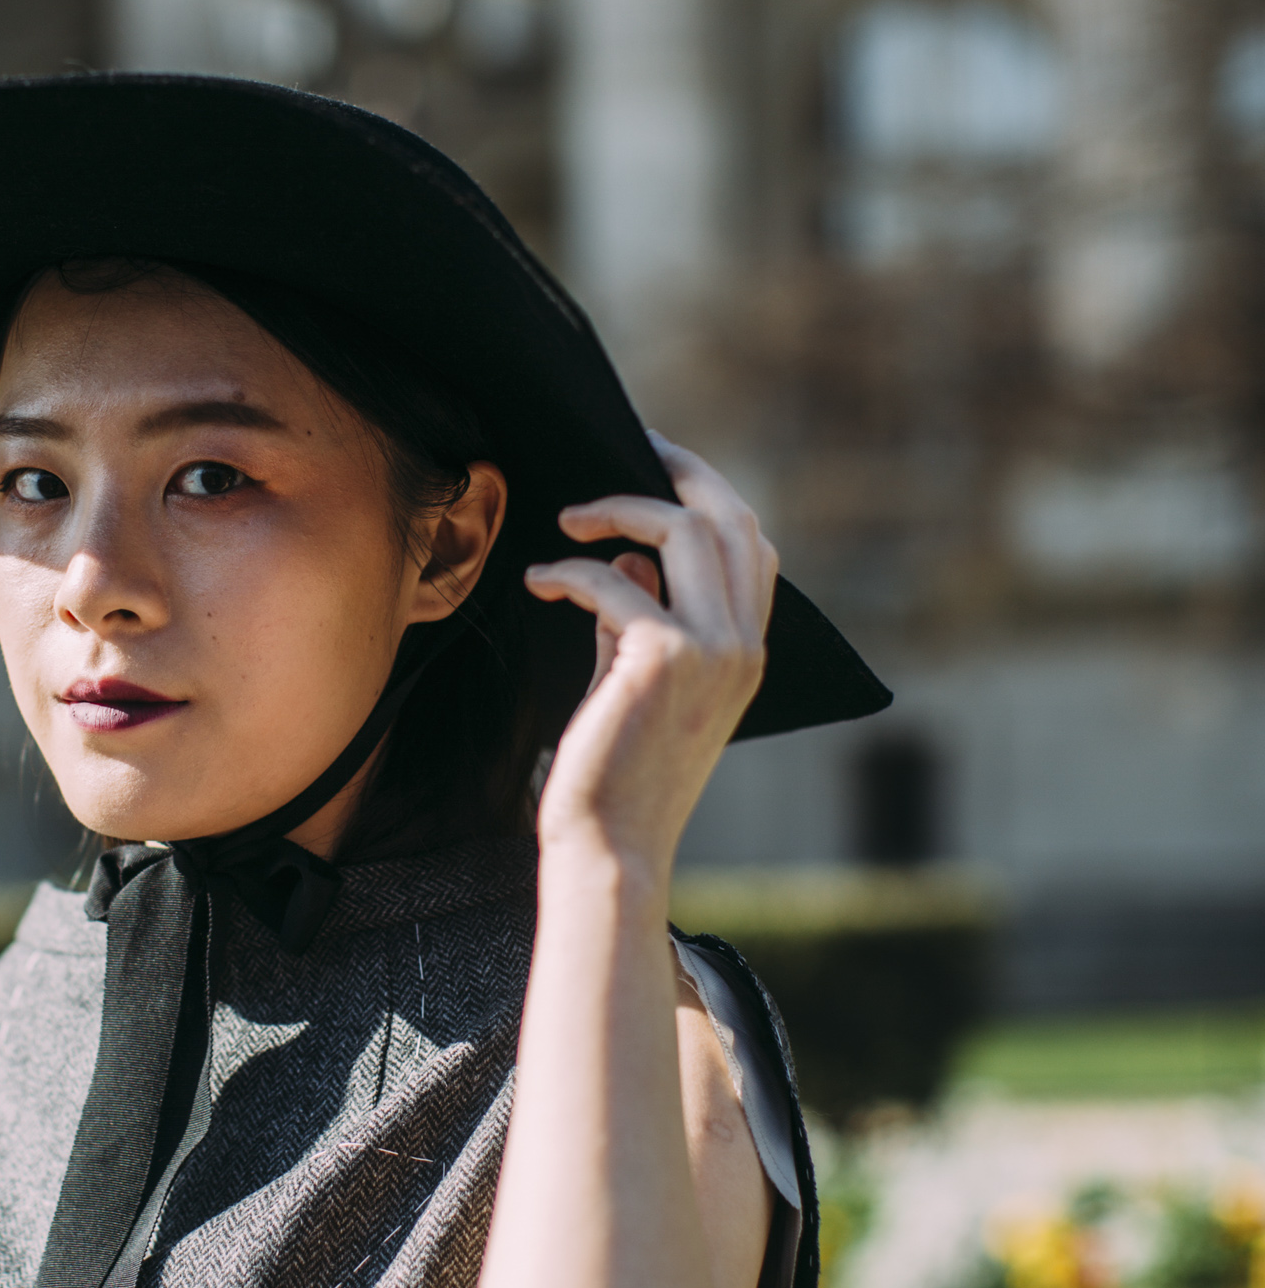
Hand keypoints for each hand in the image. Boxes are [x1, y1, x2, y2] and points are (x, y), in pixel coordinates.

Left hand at [524, 437, 776, 880]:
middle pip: (728, 518)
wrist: (611, 843)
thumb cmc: (615, 770)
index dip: (706, 492)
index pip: (750, 544)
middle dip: (675, 469)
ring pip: (685, 532)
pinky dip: (569, 570)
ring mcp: (713, 651)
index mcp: (747, 650)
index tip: (656, 460)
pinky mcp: (663, 659)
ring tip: (565, 518)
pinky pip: (614, 581)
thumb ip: (640, 618)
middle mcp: (744, 646)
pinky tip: (537, 580)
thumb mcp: (636, 680)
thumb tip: (626, 555)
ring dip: (617, 508)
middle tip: (623, 444)